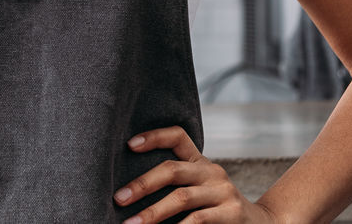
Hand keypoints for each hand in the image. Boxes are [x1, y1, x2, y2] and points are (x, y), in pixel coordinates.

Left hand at [113, 125, 281, 223]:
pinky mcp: (232, 213)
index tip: (129, 145)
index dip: (154, 136)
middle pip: (172, 170)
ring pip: (181, 197)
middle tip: (118, 198)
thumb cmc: (217, 208)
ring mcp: (224, 191)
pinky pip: (198, 220)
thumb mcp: (199, 188)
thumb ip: (177, 183)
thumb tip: (130, 191)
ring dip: (153, 212)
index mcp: (201, 162)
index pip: (178, 136)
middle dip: (142, 185)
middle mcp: (212, 171)